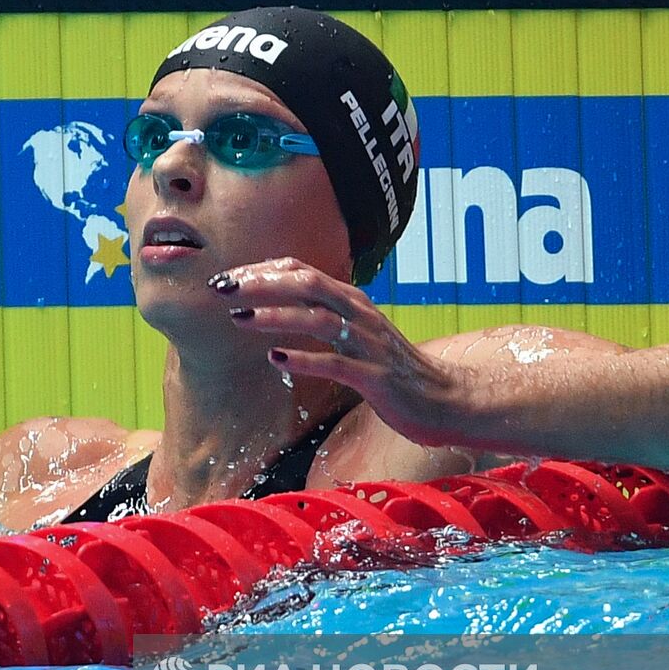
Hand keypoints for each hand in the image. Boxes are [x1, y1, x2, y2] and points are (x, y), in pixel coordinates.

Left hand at [209, 258, 463, 445]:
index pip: (302, 271)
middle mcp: (360, 314)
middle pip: (306, 285)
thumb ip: (325, 317)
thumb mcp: (357, 333)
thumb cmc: (394, 369)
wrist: (446, 399)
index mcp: (353, 301)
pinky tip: (276, 358)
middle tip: (222, 289)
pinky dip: (304, 359)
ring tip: (239, 318)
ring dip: (275, 316)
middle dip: (261, 284)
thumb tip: (281, 306)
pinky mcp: (375, 377)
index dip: (262, 270)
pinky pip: (336, 364)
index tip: (228, 277)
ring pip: (318, 319)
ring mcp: (369, 344)